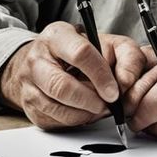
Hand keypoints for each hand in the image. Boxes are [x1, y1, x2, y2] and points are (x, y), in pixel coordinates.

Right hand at [0, 22, 135, 130]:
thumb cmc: (83, 51)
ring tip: (98, 109)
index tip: (114, 91)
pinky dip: (73, 121)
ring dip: (83, 114)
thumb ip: (127, 55)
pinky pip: (52, 120)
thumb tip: (126, 81)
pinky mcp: (29, 106)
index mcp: (57, 35)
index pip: (80, 53)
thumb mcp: (108, 42)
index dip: (100, 75)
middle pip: (61, 86)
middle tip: (106, 105)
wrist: (48, 59)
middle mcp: (37, 59)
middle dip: (89, 100)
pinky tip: (85, 112)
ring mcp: (29, 84)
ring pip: (56, 107)